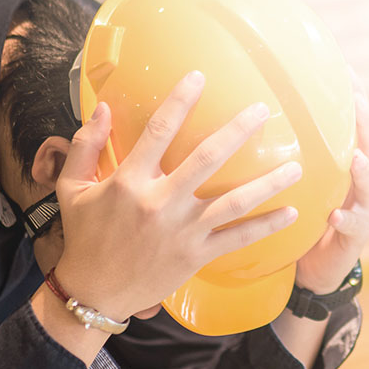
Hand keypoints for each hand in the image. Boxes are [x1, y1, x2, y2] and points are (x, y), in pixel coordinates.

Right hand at [54, 71, 301, 320]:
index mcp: (129, 181)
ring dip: (268, 183)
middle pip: (208, 158)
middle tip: (263, 110)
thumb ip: (85, 146)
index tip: (199, 77)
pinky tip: (291, 214)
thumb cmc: (84, 238)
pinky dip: (266, 226)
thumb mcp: (72, 189)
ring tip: (296, 166)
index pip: (159, 131)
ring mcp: (182, 230)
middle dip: (239, 130)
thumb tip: (103, 108)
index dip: (180, 101)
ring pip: (234, 201)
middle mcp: (161, 202)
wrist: (94, 291)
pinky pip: (237, 238)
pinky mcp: (195, 255)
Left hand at [295, 70, 368, 294]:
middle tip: (358, 100)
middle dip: (368, 124)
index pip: (354, 126)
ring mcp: (363, 211)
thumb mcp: (293, 183)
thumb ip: (283, 155)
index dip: (355, 98)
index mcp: (345, 167)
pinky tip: (336, 215)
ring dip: (364, 172)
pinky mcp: (355, 239)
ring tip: (354, 158)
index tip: (346, 68)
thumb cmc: (299, 218)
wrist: (312, 267)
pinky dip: (347, 219)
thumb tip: (249, 116)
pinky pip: (355, 227)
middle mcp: (360, 184)